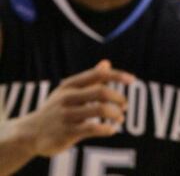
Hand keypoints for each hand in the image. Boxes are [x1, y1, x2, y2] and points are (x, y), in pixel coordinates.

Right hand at [15, 60, 132, 156]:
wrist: (30, 133)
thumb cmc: (57, 109)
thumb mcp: (69, 91)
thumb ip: (90, 79)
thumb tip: (107, 63)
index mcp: (70, 85)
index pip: (98, 74)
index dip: (118, 75)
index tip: (133, 80)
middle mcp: (67, 97)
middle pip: (102, 91)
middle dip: (119, 98)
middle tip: (125, 105)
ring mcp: (66, 115)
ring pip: (100, 109)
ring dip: (116, 114)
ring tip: (120, 118)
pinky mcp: (66, 132)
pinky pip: (94, 128)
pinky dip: (108, 129)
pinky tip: (112, 130)